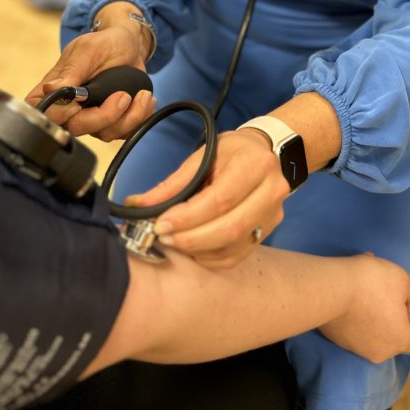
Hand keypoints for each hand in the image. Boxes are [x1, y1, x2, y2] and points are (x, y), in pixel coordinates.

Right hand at [26, 23, 154, 140]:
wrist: (131, 47)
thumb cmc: (106, 43)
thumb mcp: (88, 50)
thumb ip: (71, 71)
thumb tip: (51, 89)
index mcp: (54, 90)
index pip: (46, 114)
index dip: (62, 114)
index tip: (81, 102)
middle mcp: (69, 108)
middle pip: (77, 129)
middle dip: (106, 116)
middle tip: (124, 95)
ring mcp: (90, 117)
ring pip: (104, 133)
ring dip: (130, 116)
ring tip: (143, 94)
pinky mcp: (111, 122)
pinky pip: (124, 133)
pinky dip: (140, 118)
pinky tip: (145, 101)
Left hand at [126, 129, 289, 268]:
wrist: (265, 152)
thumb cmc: (232, 151)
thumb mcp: (202, 155)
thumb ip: (172, 183)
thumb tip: (136, 205)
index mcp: (255, 164)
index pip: (220, 199)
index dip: (188, 217)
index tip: (160, 223)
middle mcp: (271, 190)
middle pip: (230, 228)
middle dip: (191, 238)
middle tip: (163, 236)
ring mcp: (273, 214)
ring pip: (234, 246)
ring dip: (198, 250)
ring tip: (174, 241)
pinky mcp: (268, 231)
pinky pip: (237, 255)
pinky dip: (210, 257)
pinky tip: (194, 248)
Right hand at [320, 254, 409, 363]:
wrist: (331, 289)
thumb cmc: (373, 284)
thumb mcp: (402, 278)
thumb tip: (406, 299)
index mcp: (399, 340)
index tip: (400, 297)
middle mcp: (379, 351)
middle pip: (389, 333)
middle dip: (386, 310)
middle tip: (380, 288)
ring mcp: (354, 347)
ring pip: (368, 327)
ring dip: (368, 309)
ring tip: (360, 282)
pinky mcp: (335, 338)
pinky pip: (349, 324)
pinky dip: (351, 310)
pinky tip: (346, 290)